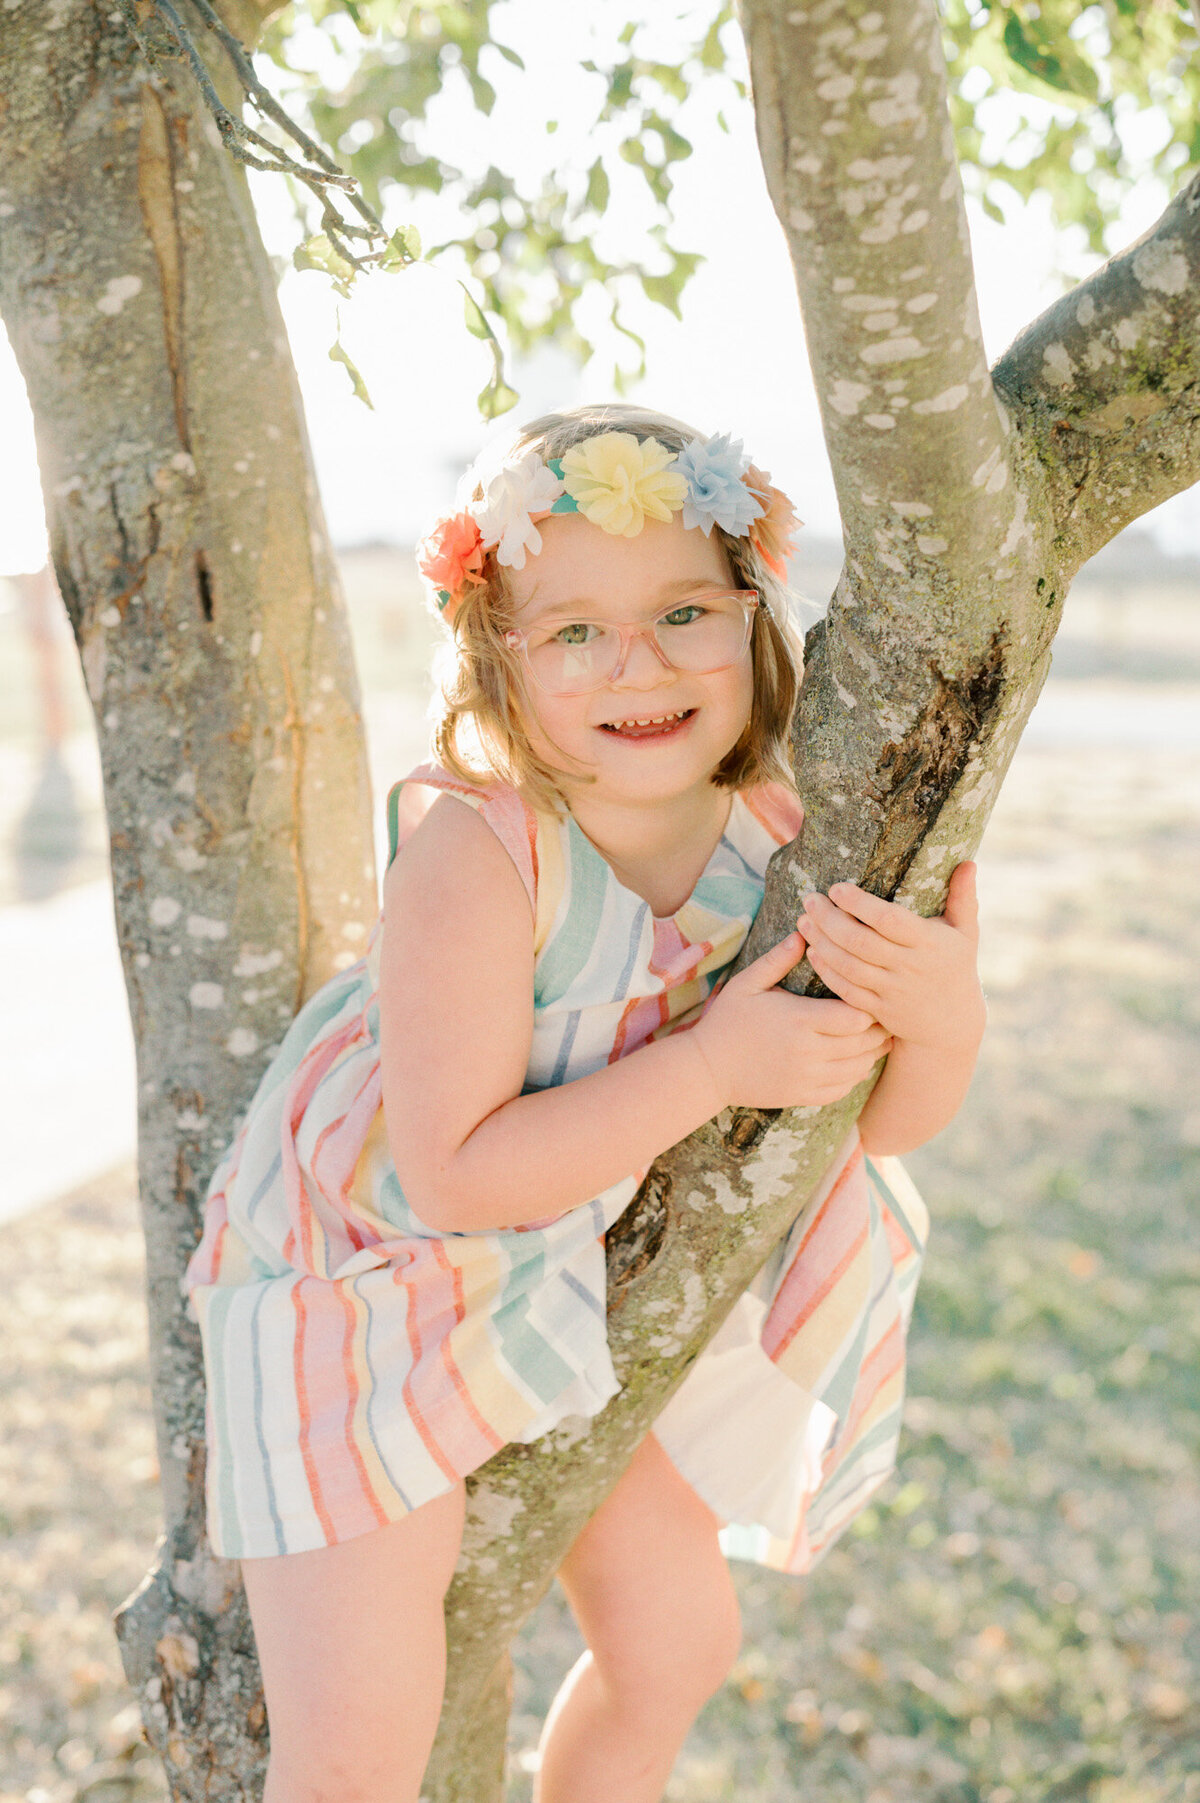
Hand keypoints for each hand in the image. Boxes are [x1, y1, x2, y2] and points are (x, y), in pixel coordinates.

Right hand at [693, 925, 893, 1110]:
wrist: (707, 1069)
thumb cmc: (727, 1021)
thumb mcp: (747, 983)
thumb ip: (777, 960)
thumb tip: (802, 933)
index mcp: (799, 1020)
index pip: (855, 1016)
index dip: (868, 1007)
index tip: (868, 996)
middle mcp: (808, 1052)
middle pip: (864, 1042)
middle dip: (878, 1029)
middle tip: (885, 1014)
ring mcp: (807, 1078)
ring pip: (859, 1067)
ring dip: (872, 1053)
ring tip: (878, 1037)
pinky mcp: (803, 1097)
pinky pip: (843, 1088)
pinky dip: (855, 1075)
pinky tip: (855, 1061)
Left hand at [799, 863, 985, 1052]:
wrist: (951, 1023)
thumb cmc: (956, 966)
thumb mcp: (966, 932)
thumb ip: (963, 897)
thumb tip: (969, 862)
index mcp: (929, 942)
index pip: (889, 920)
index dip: (860, 904)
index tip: (836, 888)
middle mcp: (910, 967)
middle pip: (861, 942)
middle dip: (830, 919)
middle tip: (809, 899)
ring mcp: (893, 991)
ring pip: (849, 966)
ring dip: (822, 943)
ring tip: (803, 921)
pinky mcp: (878, 1010)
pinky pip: (847, 991)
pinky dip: (827, 972)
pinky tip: (812, 952)